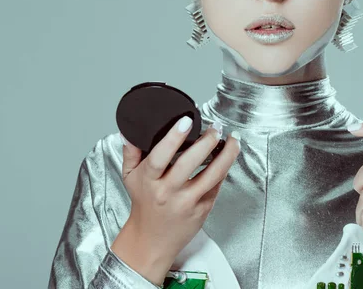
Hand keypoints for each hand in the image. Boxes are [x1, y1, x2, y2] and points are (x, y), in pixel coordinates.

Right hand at [111, 116, 240, 285]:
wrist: (151, 240)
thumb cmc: (144, 205)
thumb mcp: (129, 177)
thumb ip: (130, 153)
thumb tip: (129, 132)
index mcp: (149, 180)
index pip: (160, 156)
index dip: (174, 137)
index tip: (186, 121)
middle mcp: (168, 191)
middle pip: (189, 163)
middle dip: (206, 141)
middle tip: (215, 127)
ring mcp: (187, 202)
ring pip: (212, 174)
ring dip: (226, 155)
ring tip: (233, 140)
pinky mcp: (202, 210)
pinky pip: (217, 186)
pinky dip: (225, 169)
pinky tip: (228, 157)